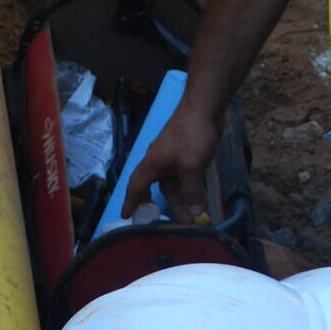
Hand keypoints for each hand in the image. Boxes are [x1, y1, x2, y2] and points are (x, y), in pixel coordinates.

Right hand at [123, 105, 220, 222]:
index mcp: (152, 163)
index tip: (126, 216)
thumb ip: (192, 191)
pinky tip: (200, 196)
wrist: (204, 106)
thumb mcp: (191, 166)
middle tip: (171, 223)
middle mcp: (159, 161)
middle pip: (156, 187)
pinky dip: (189, 187)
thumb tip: (196, 214)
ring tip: (194, 215)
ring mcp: (173, 156)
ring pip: (173, 182)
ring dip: (182, 198)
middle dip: (164, 205)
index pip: (135, 186)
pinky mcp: (187, 152)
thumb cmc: (191, 134)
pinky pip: (184, 175)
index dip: (130, 202)